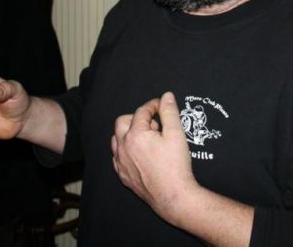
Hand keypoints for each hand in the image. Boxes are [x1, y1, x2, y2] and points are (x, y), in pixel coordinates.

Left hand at [111, 91, 198, 223]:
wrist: (173, 196)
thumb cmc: (176, 165)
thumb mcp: (176, 134)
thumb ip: (170, 112)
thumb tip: (166, 96)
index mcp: (135, 134)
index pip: (141, 112)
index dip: (152, 105)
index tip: (161, 106)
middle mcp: (123, 147)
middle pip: (122, 122)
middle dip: (136, 118)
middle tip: (153, 124)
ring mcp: (121, 162)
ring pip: (116, 139)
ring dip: (128, 133)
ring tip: (147, 138)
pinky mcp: (123, 175)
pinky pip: (117, 157)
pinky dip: (125, 150)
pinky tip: (139, 154)